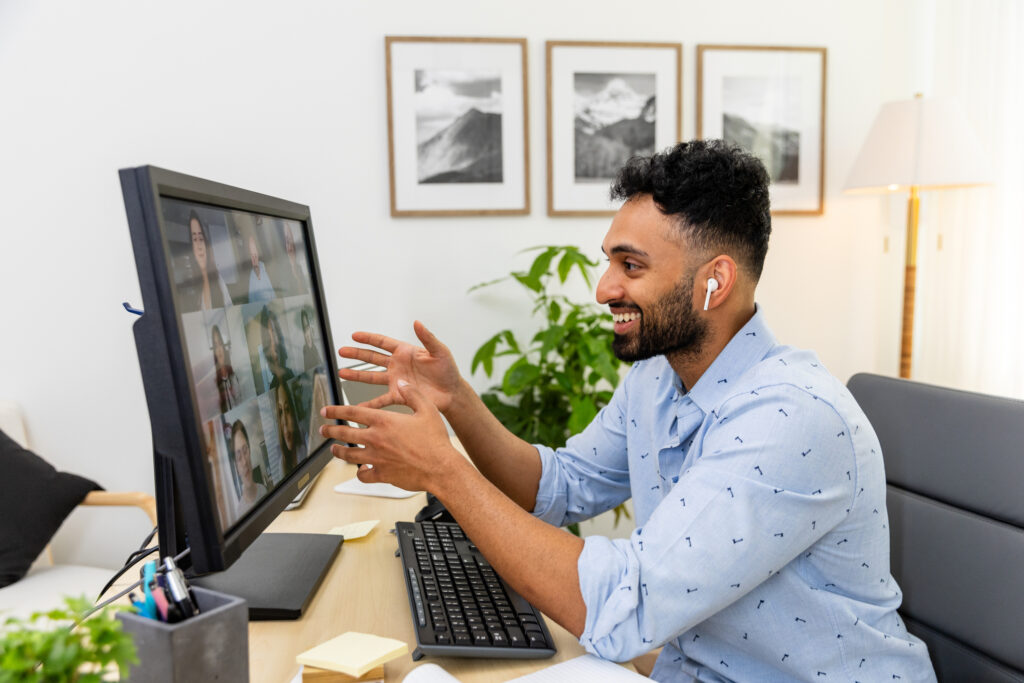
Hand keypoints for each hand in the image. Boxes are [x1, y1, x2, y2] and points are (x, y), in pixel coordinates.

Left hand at [320, 380, 460, 492]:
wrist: (440, 468)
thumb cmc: (435, 441)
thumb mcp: (427, 409)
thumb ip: (412, 394)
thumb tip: (402, 383)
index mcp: (384, 421)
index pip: (352, 412)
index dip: (335, 410)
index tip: (326, 411)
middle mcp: (376, 439)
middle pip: (344, 433)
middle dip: (330, 430)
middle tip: (324, 430)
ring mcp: (376, 458)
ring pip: (349, 455)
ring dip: (338, 451)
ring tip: (334, 449)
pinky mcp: (381, 474)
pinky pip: (363, 475)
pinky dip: (359, 473)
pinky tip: (360, 470)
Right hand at [337, 321, 461, 412]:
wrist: (452, 393)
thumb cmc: (448, 370)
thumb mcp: (439, 351)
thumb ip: (427, 337)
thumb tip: (417, 322)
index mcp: (405, 352)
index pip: (383, 342)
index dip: (368, 338)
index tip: (354, 335)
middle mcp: (398, 365)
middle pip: (372, 358)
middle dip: (356, 354)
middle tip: (341, 351)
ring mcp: (396, 380)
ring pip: (372, 377)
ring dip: (357, 375)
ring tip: (341, 373)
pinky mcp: (399, 395)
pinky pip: (380, 400)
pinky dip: (369, 404)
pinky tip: (358, 406)